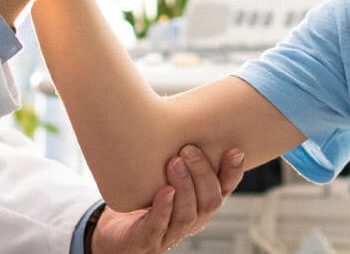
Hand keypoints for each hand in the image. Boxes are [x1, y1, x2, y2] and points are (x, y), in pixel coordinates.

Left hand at [88, 145, 247, 253]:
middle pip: (210, 200)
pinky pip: (160, 225)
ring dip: (185, 186)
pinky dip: (164, 207)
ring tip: (174, 163)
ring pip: (189, 214)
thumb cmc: (141, 195)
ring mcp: (172, 232)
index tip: (234, 150)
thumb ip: (176, 149)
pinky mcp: (149, 240)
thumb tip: (178, 108)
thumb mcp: (162, 170)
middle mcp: (193, 219)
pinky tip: (164, 191)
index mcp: (201, 203)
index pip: (225, 189)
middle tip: (188, 149)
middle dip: (202, 173)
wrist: (114, 230)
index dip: (232, 172)